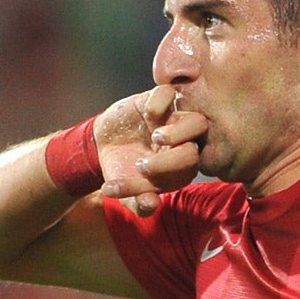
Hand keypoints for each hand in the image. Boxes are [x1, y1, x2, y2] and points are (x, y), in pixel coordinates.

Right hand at [95, 86, 206, 215]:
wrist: (101, 149)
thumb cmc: (122, 172)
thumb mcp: (126, 194)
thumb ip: (139, 204)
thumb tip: (150, 204)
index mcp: (182, 167)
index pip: (190, 167)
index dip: (168, 170)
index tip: (140, 172)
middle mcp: (183, 143)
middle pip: (198, 149)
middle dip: (172, 157)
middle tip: (143, 162)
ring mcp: (171, 121)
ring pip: (196, 121)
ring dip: (176, 131)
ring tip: (154, 136)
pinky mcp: (155, 101)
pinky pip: (169, 94)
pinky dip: (159, 102)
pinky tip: (145, 113)